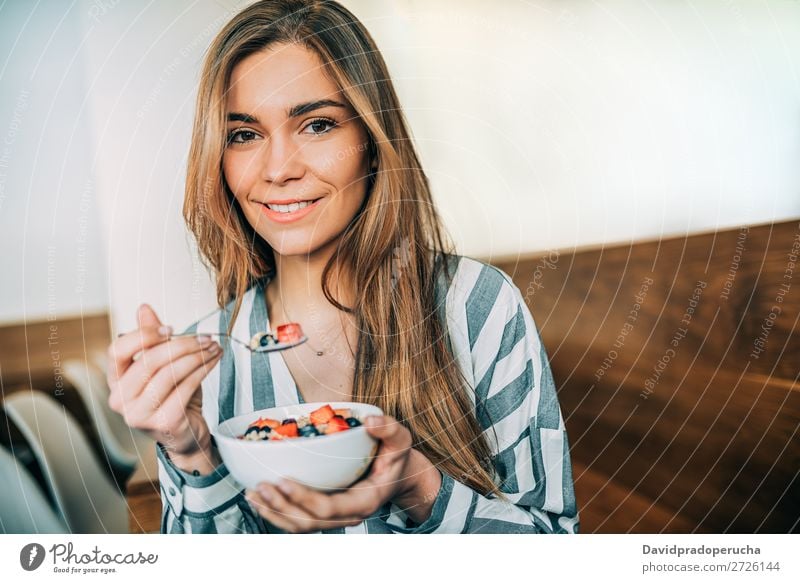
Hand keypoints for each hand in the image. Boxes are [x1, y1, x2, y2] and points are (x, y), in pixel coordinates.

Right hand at [106, 304, 222, 470]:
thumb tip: (144, 308)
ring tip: (213, 347)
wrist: (186, 436)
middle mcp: (120, 399)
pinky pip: (185, 387)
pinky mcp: (163, 422)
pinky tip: (213, 361)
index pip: (117, 350)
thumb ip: (152, 339)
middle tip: (205, 338)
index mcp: (115, 381)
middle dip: (182, 344)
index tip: (171, 328)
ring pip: (170, 373)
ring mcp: (139, 414)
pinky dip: (203, 370)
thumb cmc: (173, 397)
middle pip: (149, 360)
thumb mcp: (162, 366)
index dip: (143, 335)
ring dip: (196, 356)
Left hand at [245, 415, 441, 532]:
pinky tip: (259, 498)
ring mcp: (333, 516)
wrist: (398, 474)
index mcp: (364, 501)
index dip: (303, 498)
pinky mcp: (322, 512)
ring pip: (299, 526)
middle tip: (260, 486)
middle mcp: (346, 515)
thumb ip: (388, 429)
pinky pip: (297, 519)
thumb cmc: (396, 456)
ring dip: (273, 512)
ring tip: (252, 493)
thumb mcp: (400, 439)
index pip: (329, 508)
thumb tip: (369, 421)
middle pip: (308, 522)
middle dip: (281, 507)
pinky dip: (276, 511)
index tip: (283, 480)